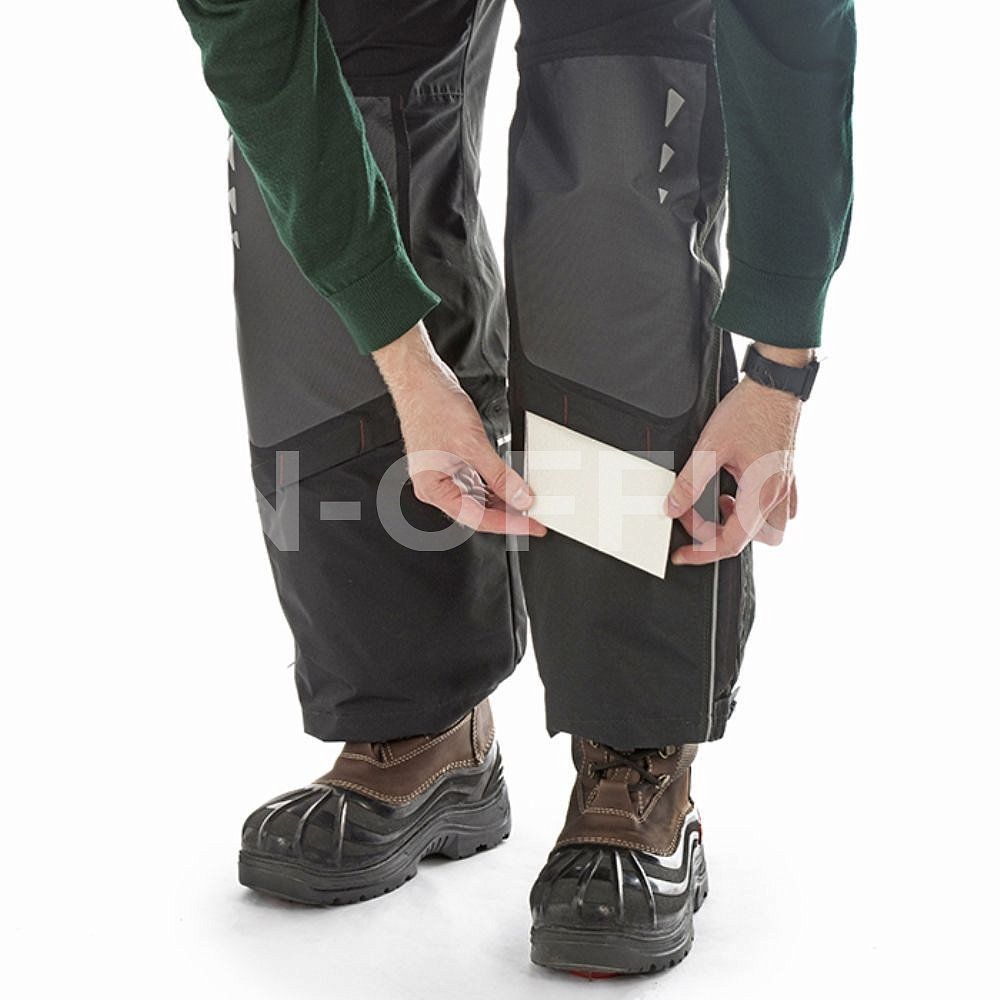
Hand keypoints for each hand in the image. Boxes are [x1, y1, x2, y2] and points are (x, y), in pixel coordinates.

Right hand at [373, 324, 545, 536]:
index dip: (509, 524)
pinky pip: (475, 480)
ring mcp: (443, 474)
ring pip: (478, 497)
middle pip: (478, 511)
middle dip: (508, 513)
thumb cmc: (432, 406)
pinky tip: (511, 483)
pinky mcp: (450, 461)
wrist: (421, 379)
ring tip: (527, 499)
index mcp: (434, 489)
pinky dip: (494, 483)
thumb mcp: (473, 445)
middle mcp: (436, 486)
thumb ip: (499, 476)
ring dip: (503, 498)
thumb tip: (520, 497)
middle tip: (535, 516)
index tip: (531, 525)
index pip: (477, 519)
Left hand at [665, 343, 811, 564]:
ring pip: (765, 526)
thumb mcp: (711, 447)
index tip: (681, 553)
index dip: (701, 553)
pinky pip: (775, 506)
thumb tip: (672, 506)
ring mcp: (786, 485)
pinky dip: (752, 507)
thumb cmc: (750, 409)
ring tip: (715, 501)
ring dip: (738, 522)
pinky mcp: (786, 473)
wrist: (777, 382)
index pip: (730, 542)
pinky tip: (736, 491)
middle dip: (718, 535)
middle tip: (695, 517)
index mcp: (761, 495)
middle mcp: (778, 495)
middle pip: (748, 538)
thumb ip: (690, 481)